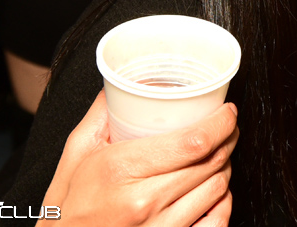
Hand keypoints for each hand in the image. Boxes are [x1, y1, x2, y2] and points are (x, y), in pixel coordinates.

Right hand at [40, 91, 238, 225]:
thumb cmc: (68, 206)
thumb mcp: (77, 153)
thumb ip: (101, 114)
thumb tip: (126, 83)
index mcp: (122, 169)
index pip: (193, 141)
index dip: (221, 123)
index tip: (228, 112)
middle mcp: (144, 201)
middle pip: (211, 161)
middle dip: (227, 139)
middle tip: (225, 129)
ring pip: (218, 188)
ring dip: (223, 168)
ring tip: (213, 158)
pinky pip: (217, 221)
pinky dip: (222, 203)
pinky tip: (212, 193)